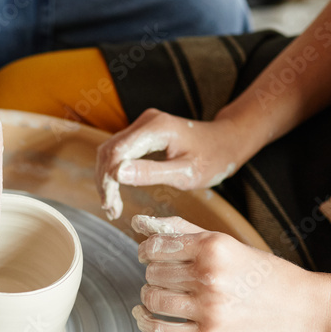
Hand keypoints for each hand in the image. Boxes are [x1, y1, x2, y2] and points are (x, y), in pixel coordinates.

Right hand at [96, 109, 256, 219]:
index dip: (108, 180)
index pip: (117, 153)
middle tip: (111, 210)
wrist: (225, 143)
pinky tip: (116, 192)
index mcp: (156, 128)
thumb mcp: (185, 173)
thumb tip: (116, 174)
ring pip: (110, 151)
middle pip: (109, 151)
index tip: (111, 205)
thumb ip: (151, 172)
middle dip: (105, 182)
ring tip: (112, 206)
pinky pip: (119, 151)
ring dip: (107, 178)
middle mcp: (145, 121)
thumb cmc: (212, 159)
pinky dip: (114, 172)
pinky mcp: (142, 132)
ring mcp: (143, 125)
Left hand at [130, 215, 326, 331]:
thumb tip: (142, 222)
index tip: (147, 255)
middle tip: (162, 277)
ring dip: (149, 297)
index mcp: (214, 246)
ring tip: (157, 296)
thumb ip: (187, 231)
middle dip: (153, 274)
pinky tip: (143, 317)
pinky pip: (161, 330)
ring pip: (153, 299)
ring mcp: (209, 308)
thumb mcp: (232, 245)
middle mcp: (209, 275)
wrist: (307, 311)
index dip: (147, 251)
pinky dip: (146, 324)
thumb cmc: (268, 275)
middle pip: (153, 273)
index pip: (157, 246)